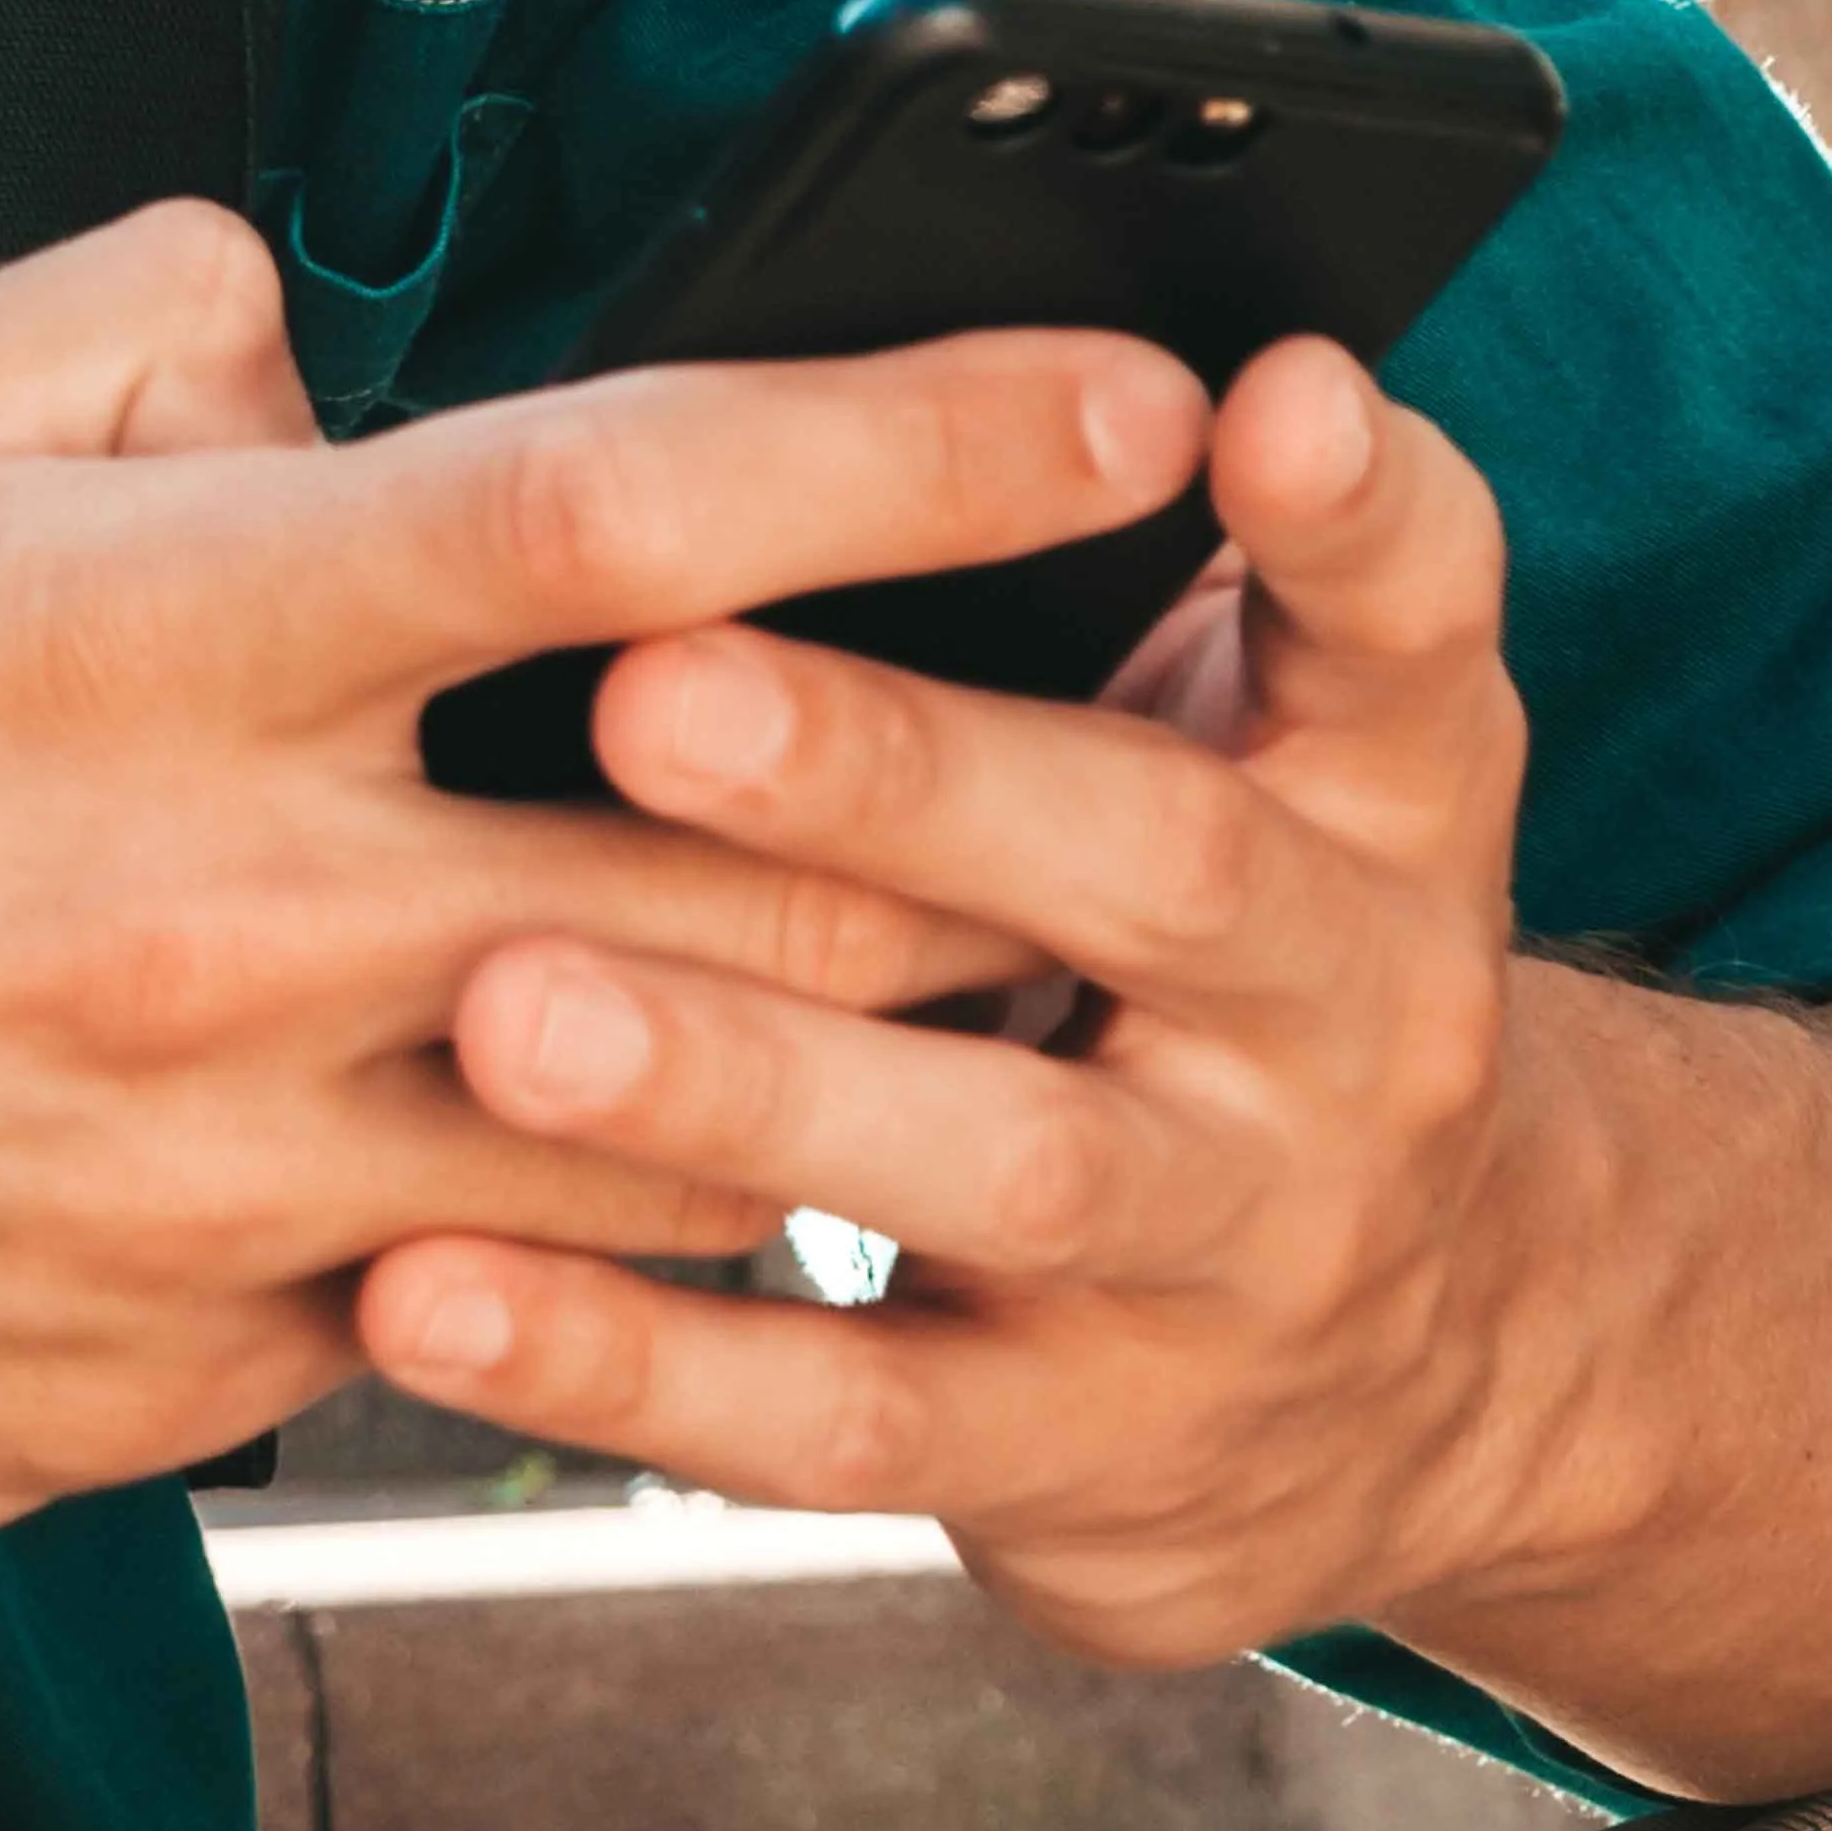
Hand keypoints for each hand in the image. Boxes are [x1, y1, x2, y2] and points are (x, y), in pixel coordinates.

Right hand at [0, 211, 1209, 1620]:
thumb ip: (83, 347)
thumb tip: (301, 352)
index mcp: (130, 647)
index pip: (636, 511)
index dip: (930, 437)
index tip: (1136, 407)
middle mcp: (210, 935)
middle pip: (757, 882)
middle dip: (956, 836)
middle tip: (1062, 786)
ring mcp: (190, 1206)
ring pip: (640, 1151)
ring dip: (775, 1078)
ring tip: (837, 1015)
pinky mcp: (133, 1405)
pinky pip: (419, 1323)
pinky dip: (503, 1248)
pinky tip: (469, 1191)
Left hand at [362, 336, 1563, 1675]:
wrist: (1393, 1381)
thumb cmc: (1190, 981)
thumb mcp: (1234, 770)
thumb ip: (1102, 593)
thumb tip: (814, 382)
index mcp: (1372, 798)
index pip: (1405, 620)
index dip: (1350, 514)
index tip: (1248, 398)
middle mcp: (1345, 1012)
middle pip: (1155, 864)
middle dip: (902, 774)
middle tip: (654, 694)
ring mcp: (1225, 1249)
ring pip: (1001, 1162)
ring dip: (743, 1080)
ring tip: (510, 1016)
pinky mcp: (1078, 1447)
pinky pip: (841, 1416)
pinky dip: (631, 1359)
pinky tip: (426, 1289)